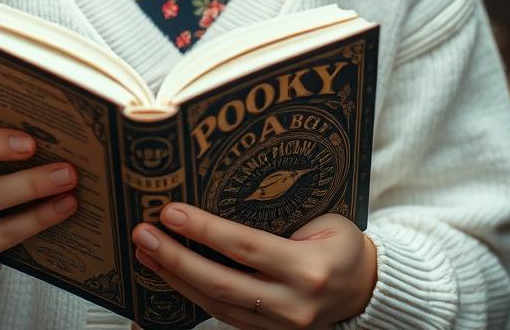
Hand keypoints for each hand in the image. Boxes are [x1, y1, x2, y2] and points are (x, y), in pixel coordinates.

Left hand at [131, 205, 376, 328]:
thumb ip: (278, 215)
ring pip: (217, 304)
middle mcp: (293, 303)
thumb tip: (220, 192)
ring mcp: (281, 327)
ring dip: (176, 278)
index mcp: (308, 268)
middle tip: (143, 233)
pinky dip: (193, 295)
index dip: (204, 230)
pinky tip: (171, 275)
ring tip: (146, 252)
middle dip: (176, 258)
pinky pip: (225, 316)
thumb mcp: (321, 218)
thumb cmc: (341, 243)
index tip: (170, 212)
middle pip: (222, 282)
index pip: (244, 247)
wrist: (366, 289)